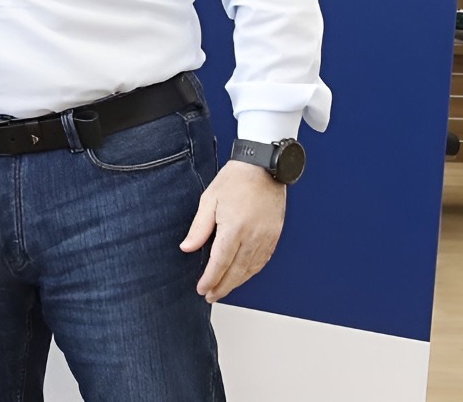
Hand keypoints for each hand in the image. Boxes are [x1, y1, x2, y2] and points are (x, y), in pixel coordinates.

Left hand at [179, 160, 286, 302]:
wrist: (264, 167)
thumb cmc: (235, 180)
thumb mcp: (209, 200)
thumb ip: (199, 227)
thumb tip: (187, 248)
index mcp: (235, 228)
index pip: (220, 262)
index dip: (211, 279)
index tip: (202, 289)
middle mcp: (253, 236)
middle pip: (236, 271)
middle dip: (222, 286)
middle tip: (210, 296)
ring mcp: (267, 237)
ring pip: (251, 268)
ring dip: (237, 282)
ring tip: (223, 289)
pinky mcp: (274, 235)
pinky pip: (263, 260)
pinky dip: (251, 272)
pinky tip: (242, 275)